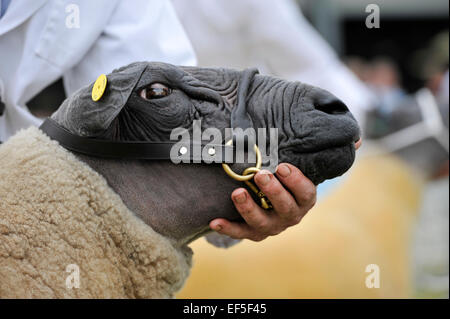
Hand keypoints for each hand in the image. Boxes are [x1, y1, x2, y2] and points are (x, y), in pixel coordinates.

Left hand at [209, 139, 361, 241]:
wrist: (270, 203)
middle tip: (260, 175)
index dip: (296, 182)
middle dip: (273, 192)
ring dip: (249, 209)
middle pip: (286, 209)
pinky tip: (215, 221)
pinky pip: (240, 233)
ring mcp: (271, 227)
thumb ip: (323, 153)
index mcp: (305, 200)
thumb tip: (358, 139)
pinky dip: (228, 228)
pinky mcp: (252, 232)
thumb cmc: (287, 180)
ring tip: (237, 192)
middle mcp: (290, 216)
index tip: (283, 166)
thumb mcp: (304, 166)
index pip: (306, 193)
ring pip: (262, 223)